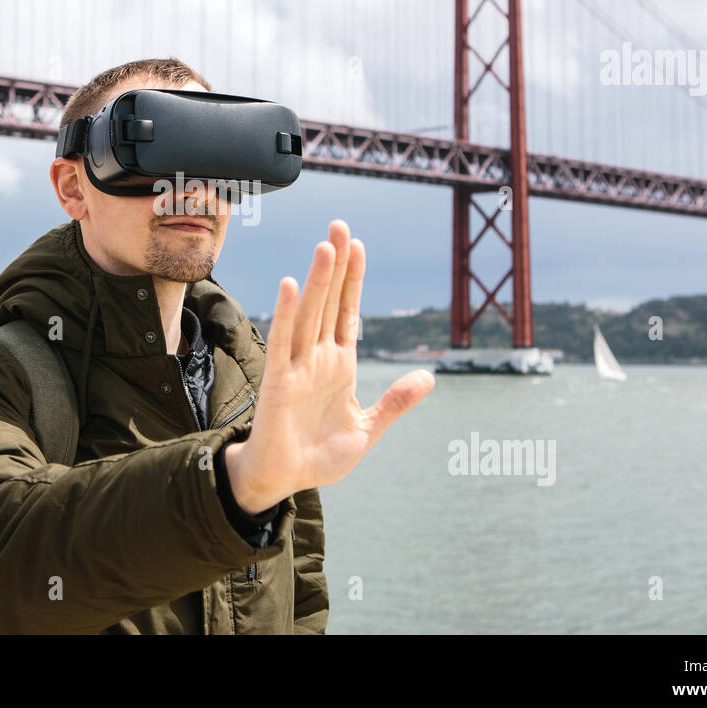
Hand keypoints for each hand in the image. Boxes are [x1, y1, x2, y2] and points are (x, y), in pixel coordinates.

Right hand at [223, 220, 434, 513]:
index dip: (353, 279)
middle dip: (336, 265)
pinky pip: (283, 342)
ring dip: (317, 280)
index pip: (348, 312)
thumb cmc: (318, 456)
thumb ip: (395, 403)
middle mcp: (318, 358)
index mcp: (339, 365)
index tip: (358, 245)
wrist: (283, 482)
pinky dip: (285, 313)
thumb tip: (429, 377)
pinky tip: (290, 285)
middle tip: (340, 225)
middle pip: (329, 302)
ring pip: (309, 314)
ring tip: (326, 246)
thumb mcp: (367, 429)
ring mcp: (297, 367)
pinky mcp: (278, 383)